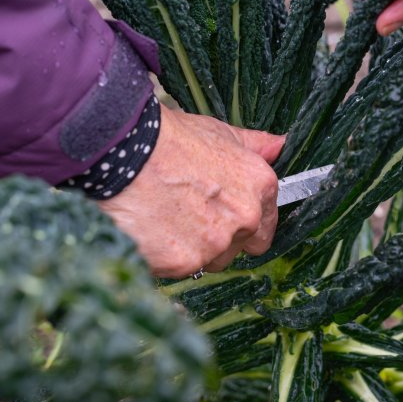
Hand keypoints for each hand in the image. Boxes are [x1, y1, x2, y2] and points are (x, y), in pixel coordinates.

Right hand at [98, 105, 283, 277]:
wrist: (124, 150)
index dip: (244, 222)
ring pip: (209, 261)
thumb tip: (278, 146)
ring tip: (165, 219)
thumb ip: (254, 145)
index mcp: (259, 187)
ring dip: (193, 249)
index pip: (265, 225)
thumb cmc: (168, 139)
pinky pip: (178, 269)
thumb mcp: (218, 133)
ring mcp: (215, 244)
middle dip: (218, 237)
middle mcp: (244, 218)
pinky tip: (150, 229)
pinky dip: (165, 256)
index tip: (221, 215)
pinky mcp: (183, 262)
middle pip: (238, 247)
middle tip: (187, 214)